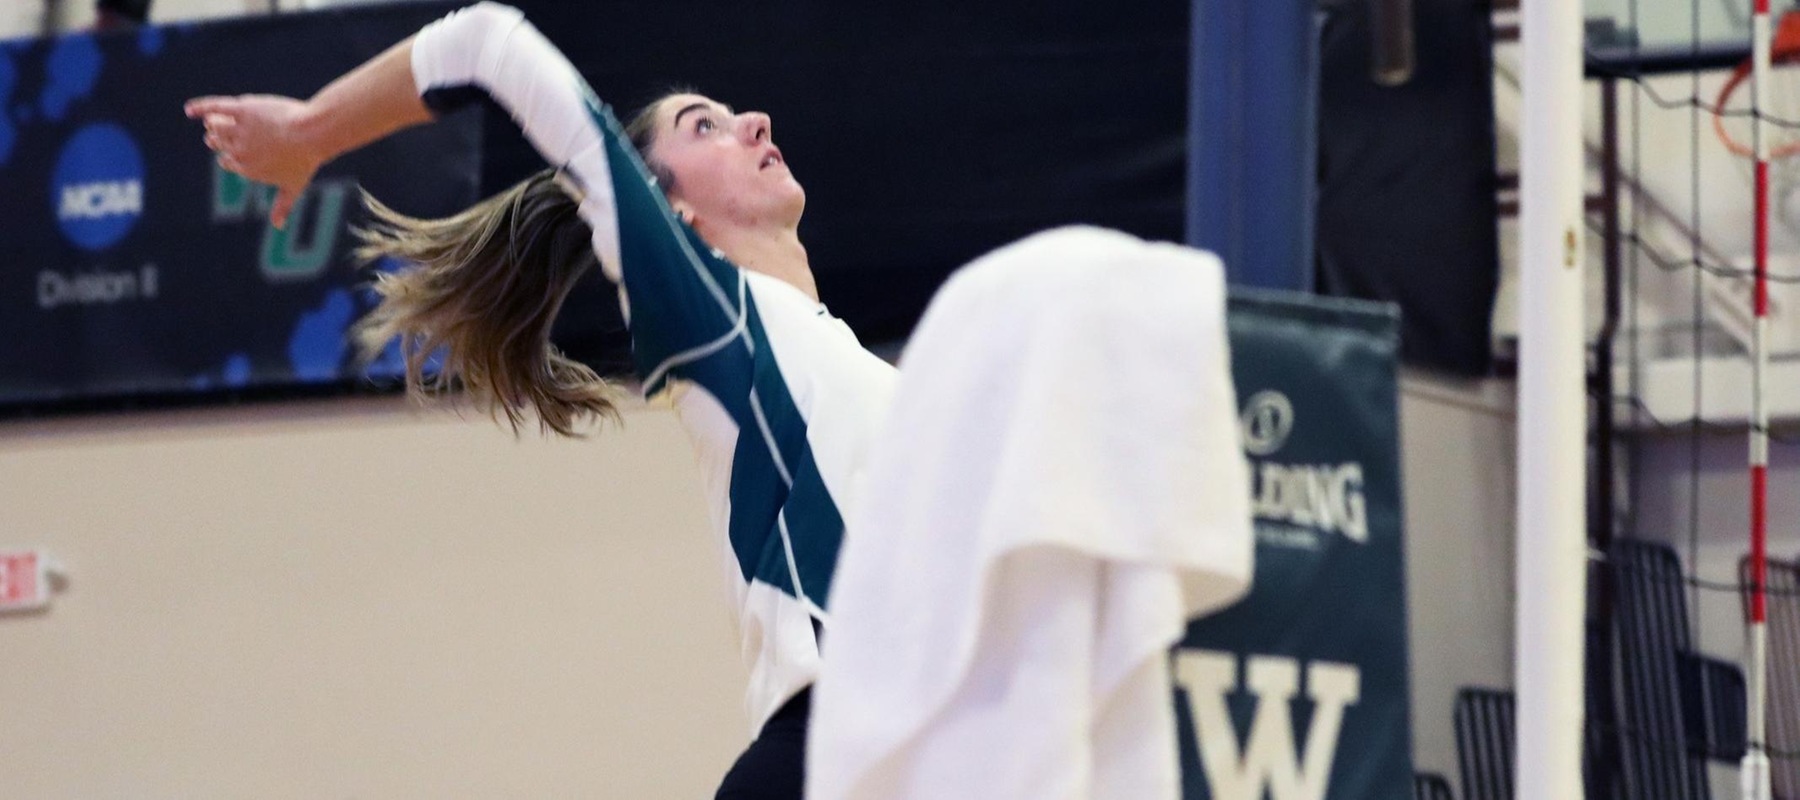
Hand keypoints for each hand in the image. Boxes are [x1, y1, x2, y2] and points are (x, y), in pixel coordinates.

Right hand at [184, 94, 323, 228]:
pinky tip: (190, 111)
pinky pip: (214, 107)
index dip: (230, 155)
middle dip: (220, 139)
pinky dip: (200, 108)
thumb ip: (282, 206)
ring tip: (218, 120)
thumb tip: (279, 226)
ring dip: (215, 124)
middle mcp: (239, 152)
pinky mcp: (242, 110)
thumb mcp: (294, 186)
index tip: (239, 150)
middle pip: (219, 143)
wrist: (312, 134)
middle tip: (227, 132)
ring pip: (216, 126)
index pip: (227, 161)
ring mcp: (239, 131)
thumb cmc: (306, 160)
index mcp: (247, 169)